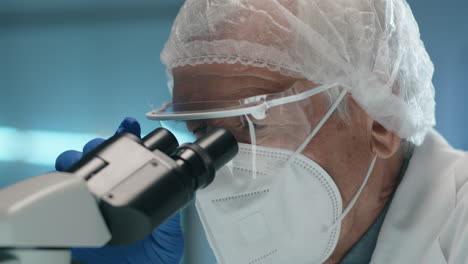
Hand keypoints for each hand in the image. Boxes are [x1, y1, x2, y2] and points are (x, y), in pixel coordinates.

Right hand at [55, 117, 184, 263]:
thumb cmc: (153, 258)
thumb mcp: (169, 238)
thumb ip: (172, 217)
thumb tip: (176, 193)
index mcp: (141, 189)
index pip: (136, 156)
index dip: (132, 135)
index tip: (130, 123)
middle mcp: (117, 189)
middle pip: (106, 155)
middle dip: (103, 143)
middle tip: (105, 142)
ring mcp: (95, 199)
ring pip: (82, 166)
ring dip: (81, 156)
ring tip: (84, 155)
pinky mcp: (76, 214)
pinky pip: (64, 192)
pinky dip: (62, 178)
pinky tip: (65, 174)